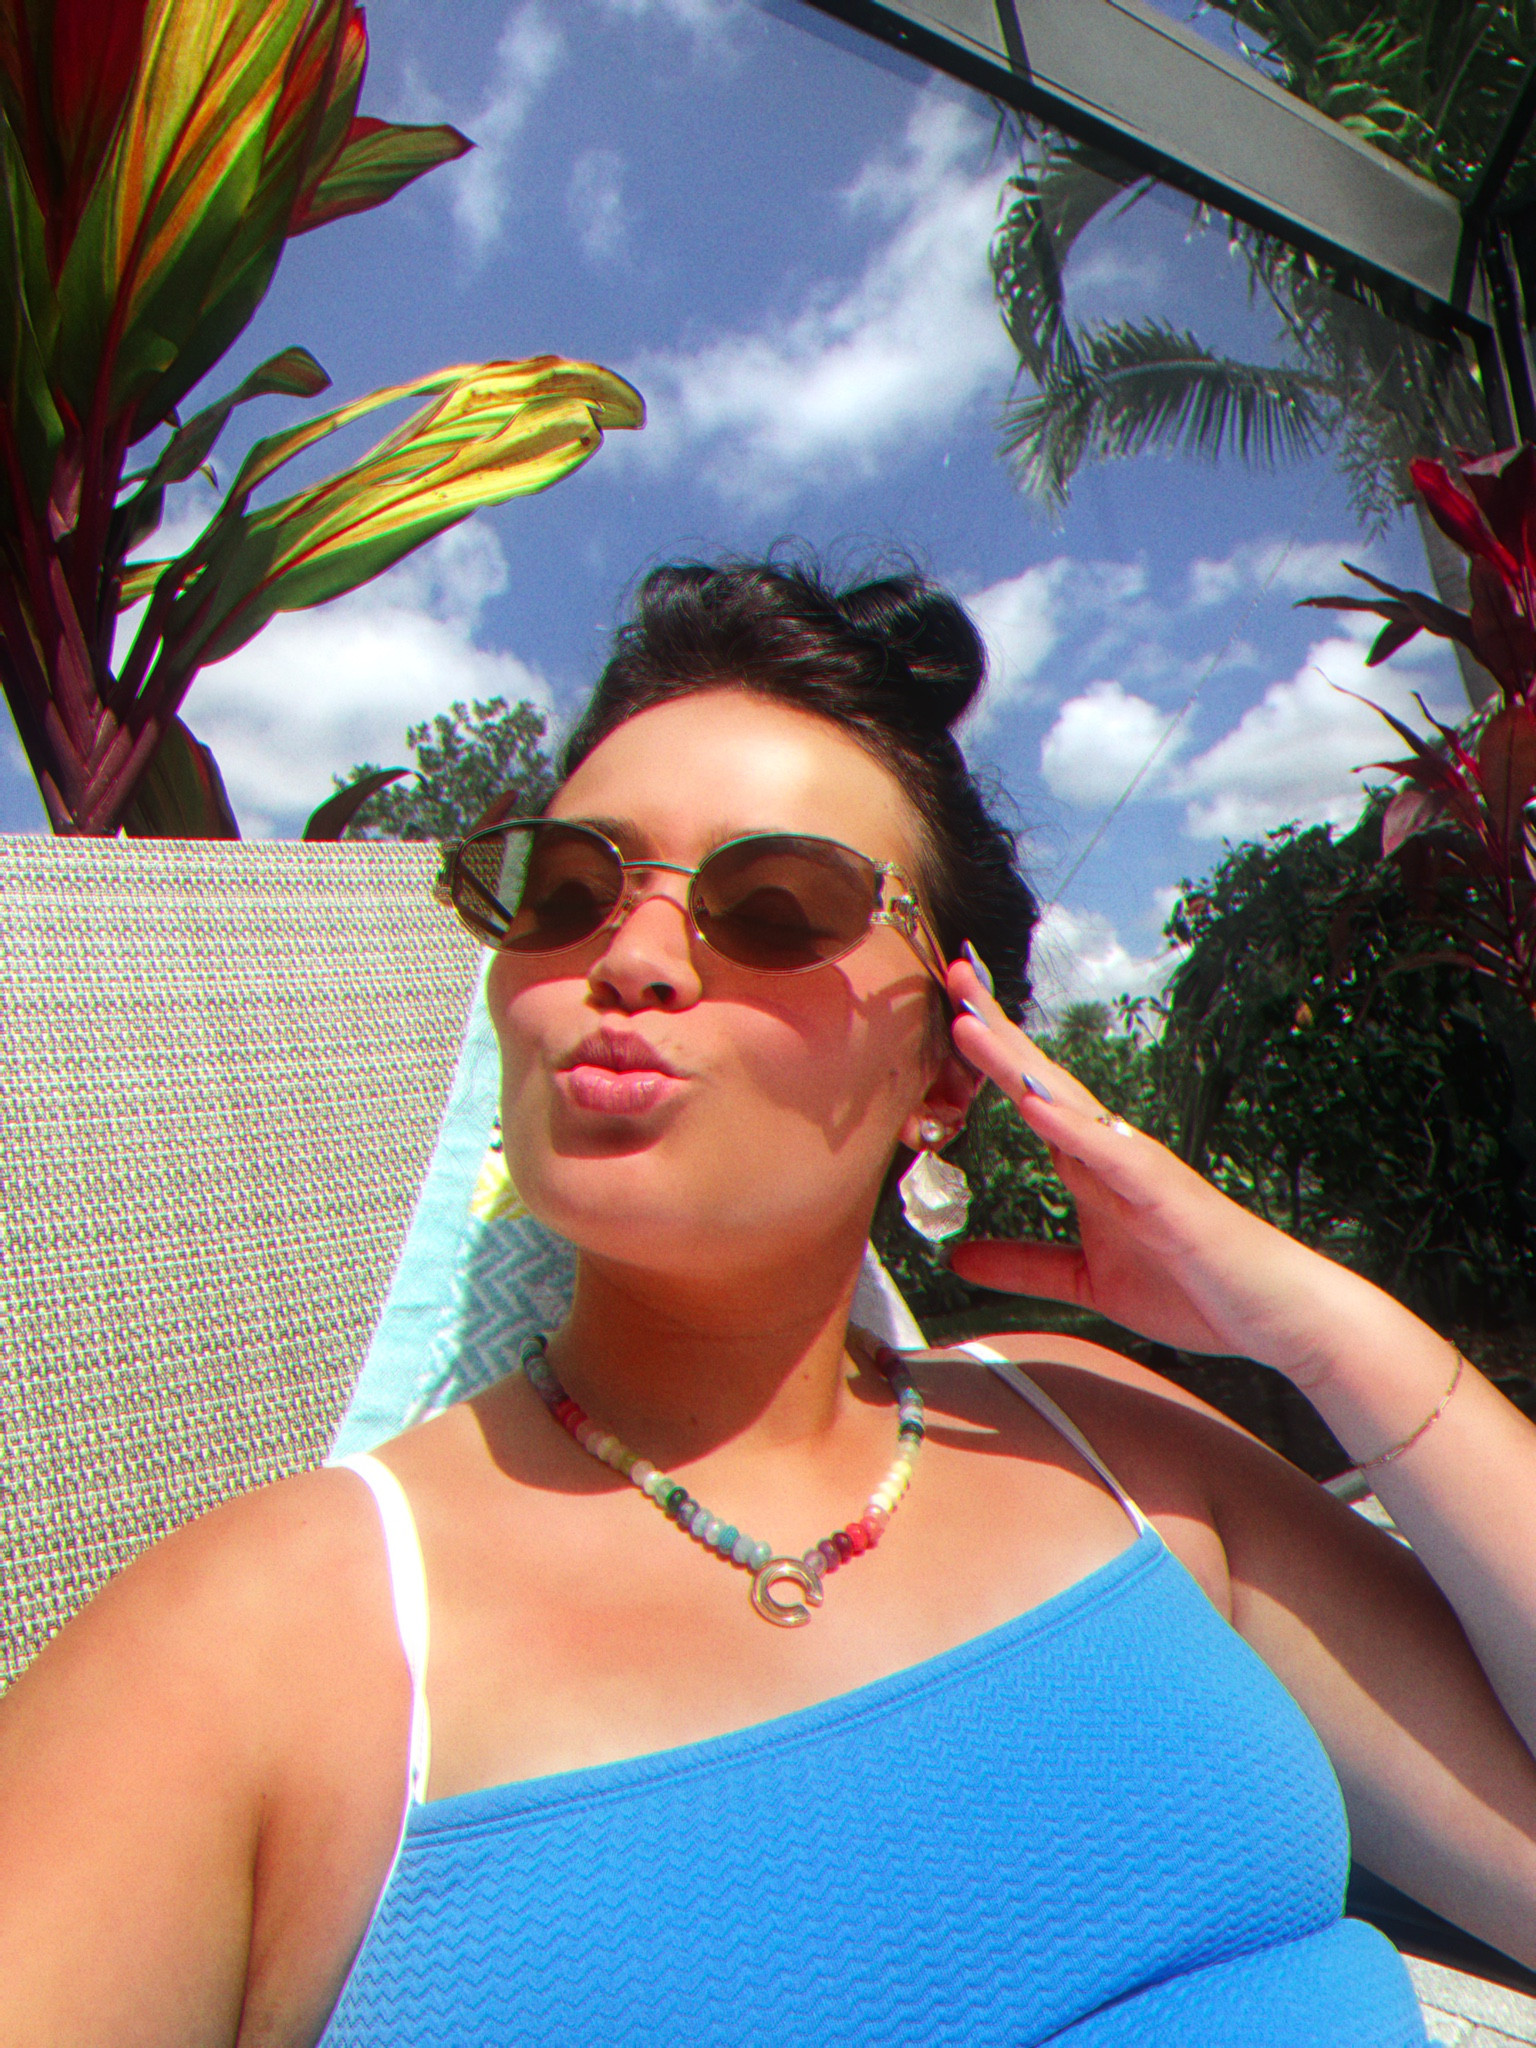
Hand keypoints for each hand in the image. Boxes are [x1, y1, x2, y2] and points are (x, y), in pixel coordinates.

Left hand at [945, 958, 1364, 1380]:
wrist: (1272, 1316)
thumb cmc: (1192, 1288)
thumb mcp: (1085, 1281)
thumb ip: (1024, 1265)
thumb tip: (958, 1257)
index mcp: (1090, 1166)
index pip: (1031, 1098)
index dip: (990, 1057)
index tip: (953, 1011)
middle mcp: (1110, 1152)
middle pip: (1042, 1080)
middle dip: (997, 1031)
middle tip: (955, 975)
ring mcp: (1138, 1167)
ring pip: (1068, 1102)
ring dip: (1017, 1064)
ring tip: (971, 1024)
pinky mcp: (1165, 1194)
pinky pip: (1112, 1155)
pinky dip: (1071, 1126)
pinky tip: (1034, 1103)